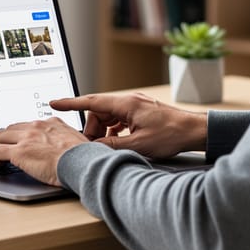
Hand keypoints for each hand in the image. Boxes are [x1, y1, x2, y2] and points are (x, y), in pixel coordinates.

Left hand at [0, 118, 88, 186]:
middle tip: (2, 148)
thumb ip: (66, 142)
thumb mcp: (76, 142)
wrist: (83, 163)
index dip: (20, 133)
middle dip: (5, 138)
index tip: (18, 140)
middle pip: (11, 128)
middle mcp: (37, 126)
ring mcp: (27, 138)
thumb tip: (65, 151)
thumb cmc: (84, 158)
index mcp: (51, 123)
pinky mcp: (19, 152)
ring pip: (0, 137)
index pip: (29, 125)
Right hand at [50, 92, 206, 158]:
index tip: (54, 103)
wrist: (195, 131)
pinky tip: (119, 142)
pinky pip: (119, 119)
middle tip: (93, 147)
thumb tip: (93, 148)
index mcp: (126, 104)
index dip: (70, 103)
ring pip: (108, 117)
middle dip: (92, 129)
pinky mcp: (141, 112)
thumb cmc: (171, 135)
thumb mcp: (138, 145)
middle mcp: (129, 101)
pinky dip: (114, 130)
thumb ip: (112, 146)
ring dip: (104, 131)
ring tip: (108, 147)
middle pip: (98, 112)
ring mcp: (136, 105)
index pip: (91, 102)